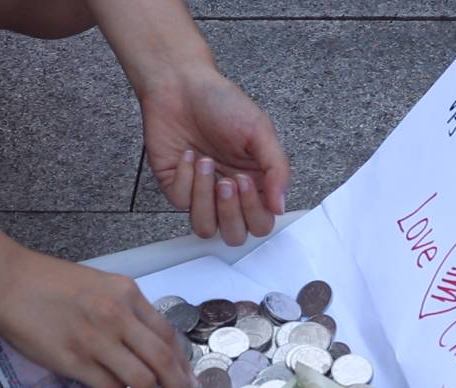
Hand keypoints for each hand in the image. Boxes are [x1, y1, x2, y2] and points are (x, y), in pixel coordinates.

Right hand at [0, 250, 194, 387]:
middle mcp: (119, 315)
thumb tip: (144, 344)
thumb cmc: (47, 282)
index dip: (182, 363)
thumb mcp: (98, 285)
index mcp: (128, 294)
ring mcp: (97, 339)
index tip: (185, 379)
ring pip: (142, 380)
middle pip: (164, 361)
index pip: (168, 335)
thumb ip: (123, 310)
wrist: (6, 279)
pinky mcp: (73, 360)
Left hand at [141, 66, 290, 245]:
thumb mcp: (260, 130)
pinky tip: (188, 154)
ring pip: (205, 228)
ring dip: (205, 198)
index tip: (245, 180)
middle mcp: (229, 195)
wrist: (181, 85)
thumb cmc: (222, 103)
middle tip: (228, 180)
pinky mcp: (175, 187)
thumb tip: (280, 206)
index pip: (261, 223)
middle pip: (235, 235)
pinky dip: (185, 176)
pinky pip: (181, 201)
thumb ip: (277, 170)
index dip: (254, 211)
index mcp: (256, 184)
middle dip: (230, 211)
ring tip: (205, 163)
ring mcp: (201, 194)